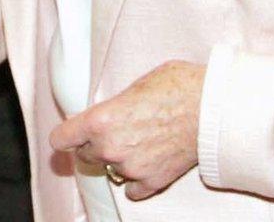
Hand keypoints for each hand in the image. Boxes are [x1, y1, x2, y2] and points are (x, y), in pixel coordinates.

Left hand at [48, 60, 204, 200]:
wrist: (212, 108)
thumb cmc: (178, 87)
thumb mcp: (136, 84)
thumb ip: (115, 104)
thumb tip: (109, 111)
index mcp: (100, 120)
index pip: (61, 138)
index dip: (65, 135)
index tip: (69, 135)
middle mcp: (110, 147)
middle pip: (85, 155)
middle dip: (95, 144)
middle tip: (116, 131)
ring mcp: (130, 168)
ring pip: (110, 170)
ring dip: (119, 160)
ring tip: (140, 141)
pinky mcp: (151, 182)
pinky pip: (132, 189)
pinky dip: (137, 179)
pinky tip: (148, 162)